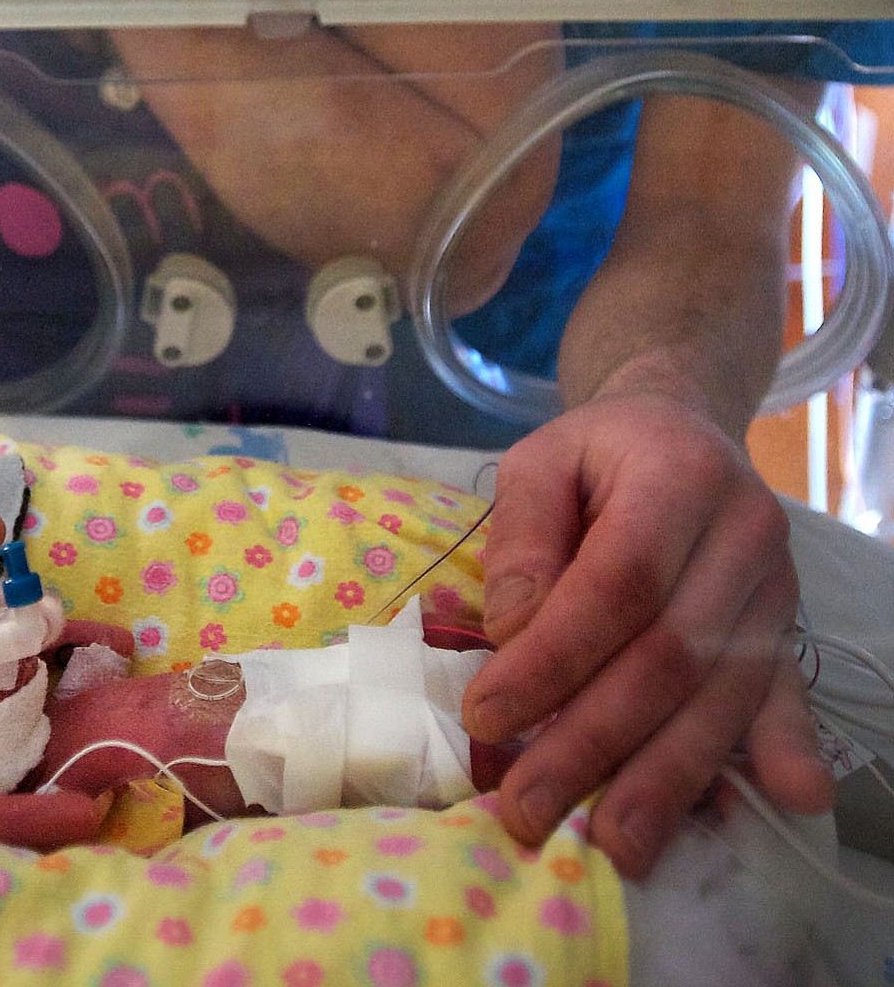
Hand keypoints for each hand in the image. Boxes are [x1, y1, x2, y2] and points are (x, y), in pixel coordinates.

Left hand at [461, 393, 832, 878]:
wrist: (681, 431)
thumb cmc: (599, 455)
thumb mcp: (539, 459)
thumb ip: (523, 534)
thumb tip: (512, 629)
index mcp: (679, 472)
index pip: (620, 582)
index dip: (556, 657)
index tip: (489, 716)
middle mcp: (744, 531)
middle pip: (671, 653)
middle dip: (594, 740)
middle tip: (526, 804)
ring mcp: (775, 586)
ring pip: (721, 693)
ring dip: (665, 777)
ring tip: (610, 845)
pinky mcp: (788, 628)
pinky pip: (782, 697)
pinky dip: (779, 750)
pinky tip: (786, 800)